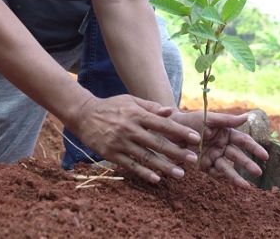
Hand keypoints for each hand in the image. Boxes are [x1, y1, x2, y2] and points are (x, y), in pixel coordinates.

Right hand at [67, 95, 201, 183]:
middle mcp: (130, 128)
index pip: (163, 124)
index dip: (180, 131)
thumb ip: (151, 107)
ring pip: (146, 157)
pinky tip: (156, 179)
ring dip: (164, 166)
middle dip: (177, 152)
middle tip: (193, 160)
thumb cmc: (111, 106)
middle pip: (158, 143)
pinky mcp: (111, 154)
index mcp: (136, 114)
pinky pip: (131, 165)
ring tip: (180, 174)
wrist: (83, 115)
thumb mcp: (130, 101)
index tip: (196, 138)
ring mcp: (120, 142)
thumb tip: (170, 112)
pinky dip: (144, 172)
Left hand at [170, 110, 269, 187]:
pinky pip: (216, 173)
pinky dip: (223, 178)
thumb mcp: (209, 118)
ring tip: (247, 187)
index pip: (244, 141)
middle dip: (248, 164)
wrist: (171, 130)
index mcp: (226, 133)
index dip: (254, 148)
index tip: (265, 156)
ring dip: (238, 177)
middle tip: (258, 172)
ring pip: (228, 168)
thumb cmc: (191, 120)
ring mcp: (214, 156)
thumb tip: (248, 116)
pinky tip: (233, 184)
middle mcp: (223, 146)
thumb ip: (227, 120)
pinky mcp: (205, 166)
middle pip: (238, 156)